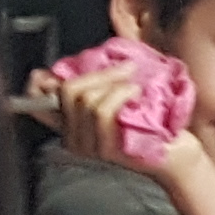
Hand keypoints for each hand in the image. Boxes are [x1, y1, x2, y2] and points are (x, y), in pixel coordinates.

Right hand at [26, 63, 212, 186]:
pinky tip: (137, 94)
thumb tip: (81, 60)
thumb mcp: (120, 97)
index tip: (53, 72)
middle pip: (67, 91)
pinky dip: (122, 93)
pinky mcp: (107, 149)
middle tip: (125, 69)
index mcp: (72, 125)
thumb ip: (99, 82)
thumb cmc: (152, 123)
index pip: (37, 104)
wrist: (177, 154)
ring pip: (87, 100)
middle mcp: (74, 139)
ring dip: (115, 83)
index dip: (39, 83)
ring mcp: (90, 146)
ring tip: (135, 85)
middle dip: (99, 73)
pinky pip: (103, 111)